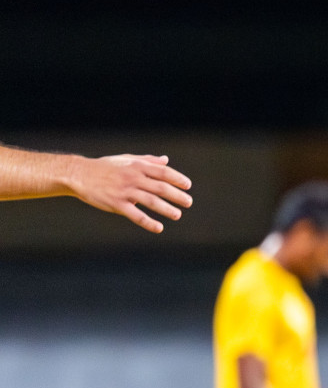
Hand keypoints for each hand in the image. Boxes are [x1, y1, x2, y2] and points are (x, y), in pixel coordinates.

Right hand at [69, 154, 192, 233]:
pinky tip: (159, 228)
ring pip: (151, 201)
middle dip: (177, 195)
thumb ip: (147, 161)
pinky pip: (136, 215)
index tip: (187, 185)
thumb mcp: (126, 159)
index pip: (162, 172)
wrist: (79, 174)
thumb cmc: (105, 166)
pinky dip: (148, 222)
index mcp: (136, 166)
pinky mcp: (116, 204)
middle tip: (188, 202)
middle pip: (160, 187)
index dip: (177, 178)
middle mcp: (133, 178)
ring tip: (178, 215)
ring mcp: (125, 191)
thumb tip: (166, 160)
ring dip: (166, 209)